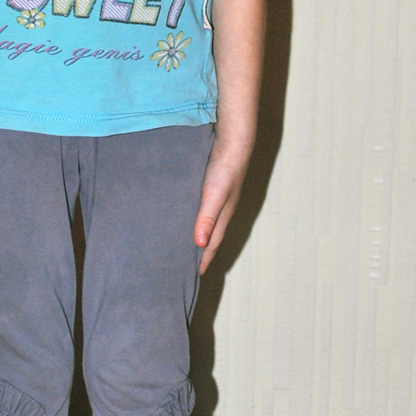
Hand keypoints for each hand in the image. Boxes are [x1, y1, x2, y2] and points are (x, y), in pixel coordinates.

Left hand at [193, 135, 251, 273]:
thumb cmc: (225, 168)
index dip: (203, 259)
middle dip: (199, 251)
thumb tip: (199, 244)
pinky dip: (192, 216)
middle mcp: (220, 209)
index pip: (211, 244)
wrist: (233, 140)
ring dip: (196, 233)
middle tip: (186, 265)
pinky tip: (182, 214)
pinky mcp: (209, 186)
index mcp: (223, 215)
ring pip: (204, 222)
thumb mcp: (215, 195)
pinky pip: (199, 207)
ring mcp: (215, 198)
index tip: (195, 275)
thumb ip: (207, 218)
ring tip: (182, 243)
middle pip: (208, 236)